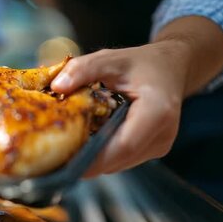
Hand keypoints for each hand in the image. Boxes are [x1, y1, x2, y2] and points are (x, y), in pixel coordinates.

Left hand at [50, 40, 191, 176]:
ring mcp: (159, 146)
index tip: (63, 160)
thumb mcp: (110, 59)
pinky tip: (84, 140)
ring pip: (118, 162)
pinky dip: (101, 152)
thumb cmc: (140, 63)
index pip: (123, 145)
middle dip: (85, 160)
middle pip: (118, 158)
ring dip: (92, 158)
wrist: (170, 69)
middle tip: (52, 156)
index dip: (93, 157)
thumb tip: (57, 86)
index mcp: (157, 111)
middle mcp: (162, 134)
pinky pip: (121, 158)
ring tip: (64, 146)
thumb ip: (83, 69)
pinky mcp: (152, 150)